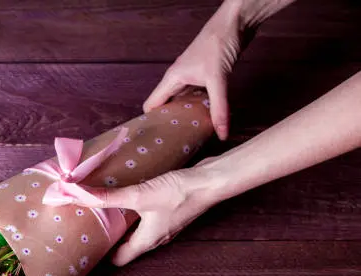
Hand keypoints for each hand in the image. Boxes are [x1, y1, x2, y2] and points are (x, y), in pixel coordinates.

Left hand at [79, 167, 220, 265]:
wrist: (211, 182)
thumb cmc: (178, 194)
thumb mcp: (139, 196)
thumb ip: (109, 198)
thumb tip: (79, 195)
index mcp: (146, 241)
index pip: (119, 259)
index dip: (102, 256)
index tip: (85, 244)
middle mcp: (156, 237)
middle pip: (127, 245)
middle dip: (109, 237)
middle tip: (89, 224)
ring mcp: (165, 225)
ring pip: (137, 231)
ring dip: (121, 223)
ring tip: (103, 209)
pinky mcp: (171, 210)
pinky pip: (147, 217)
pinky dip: (134, 211)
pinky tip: (127, 195)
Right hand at [143, 0, 247, 139]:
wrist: (235, 23)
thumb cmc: (218, 43)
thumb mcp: (218, 79)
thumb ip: (219, 108)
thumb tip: (221, 133)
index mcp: (172, 79)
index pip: (151, 104)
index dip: (152, 121)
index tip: (157, 138)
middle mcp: (178, 79)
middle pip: (166, 105)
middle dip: (169, 122)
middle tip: (176, 141)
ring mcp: (191, 77)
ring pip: (182, 101)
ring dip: (186, 115)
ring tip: (191, 133)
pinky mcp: (205, 76)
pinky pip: (197, 97)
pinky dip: (201, 107)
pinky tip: (209, 116)